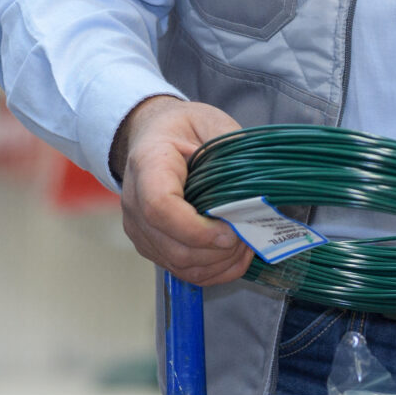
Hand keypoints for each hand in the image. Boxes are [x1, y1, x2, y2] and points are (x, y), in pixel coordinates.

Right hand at [113, 95, 247, 285]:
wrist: (152, 135)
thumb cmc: (181, 128)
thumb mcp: (210, 123)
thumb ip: (232, 150)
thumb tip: (260, 184)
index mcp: (148, 164)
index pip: (160, 208)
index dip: (198, 230)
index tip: (230, 232)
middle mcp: (134, 201)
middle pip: (173, 246)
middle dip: (218, 252)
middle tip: (249, 237)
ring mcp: (139, 227)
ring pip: (179, 264)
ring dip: (219, 264)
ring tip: (245, 244)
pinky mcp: (150, 244)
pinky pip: (181, 270)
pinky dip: (213, 271)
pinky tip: (233, 255)